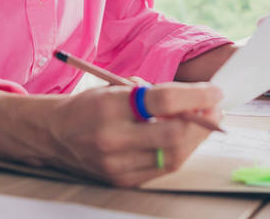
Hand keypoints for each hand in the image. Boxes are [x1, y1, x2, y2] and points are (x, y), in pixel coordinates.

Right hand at [45, 82, 220, 186]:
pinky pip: (161, 169)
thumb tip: (197, 100)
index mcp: (110, 106)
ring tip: (203, 123)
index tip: (214, 92)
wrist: (55, 134)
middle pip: (173, 135)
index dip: (196, 96)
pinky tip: (183, 139)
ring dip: (195, 140)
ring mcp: (116, 164)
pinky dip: (178, 153)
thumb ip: (154, 95)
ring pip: (172, 157)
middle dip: (202, 122)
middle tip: (214, 109)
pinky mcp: (121, 180)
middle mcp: (112, 138)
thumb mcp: (116, 88)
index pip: (164, 101)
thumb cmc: (89, 106)